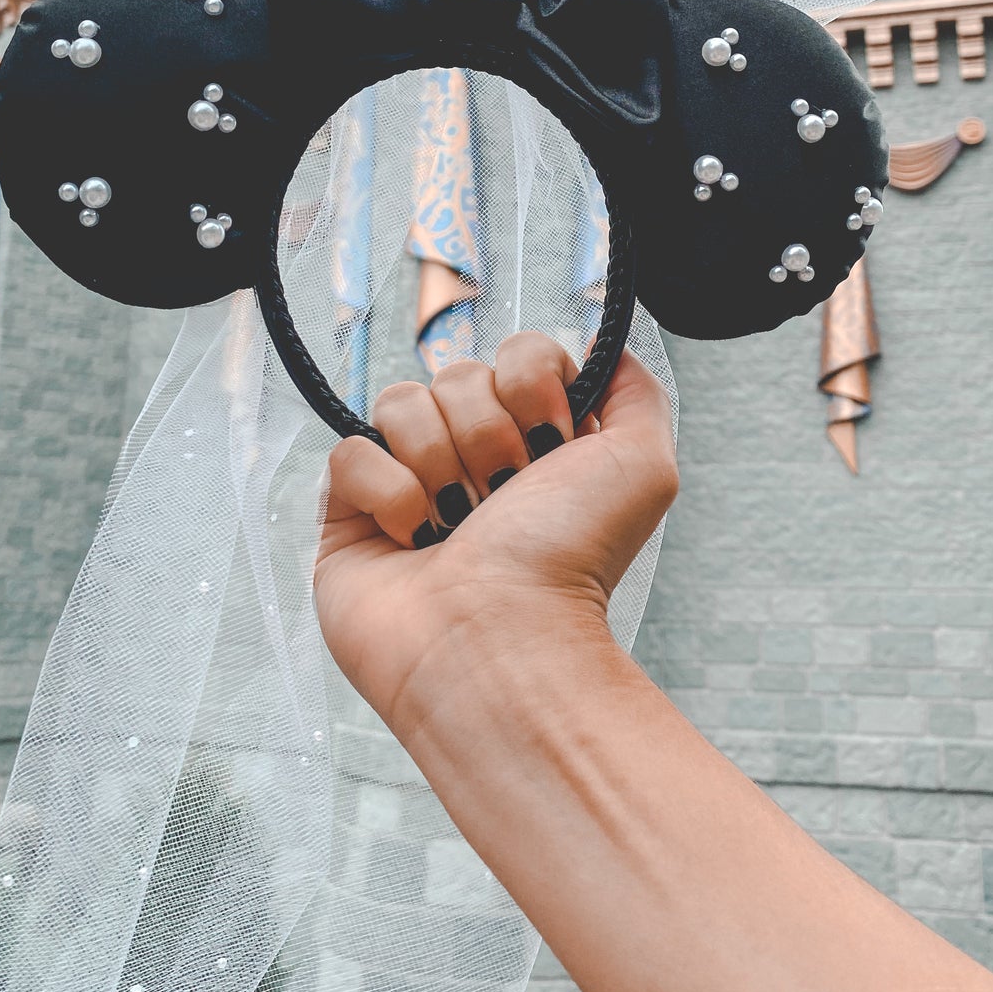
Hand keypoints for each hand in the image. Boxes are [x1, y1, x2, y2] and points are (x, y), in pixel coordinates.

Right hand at [313, 334, 676, 739]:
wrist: (501, 643)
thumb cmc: (571, 562)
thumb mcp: (642, 465)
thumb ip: (637, 392)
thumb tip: (607, 348)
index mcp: (536, 441)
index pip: (518, 353)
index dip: (531, 386)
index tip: (552, 444)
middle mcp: (472, 456)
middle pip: (456, 372)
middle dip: (488, 435)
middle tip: (504, 498)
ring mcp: (408, 481)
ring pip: (400, 403)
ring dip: (440, 464)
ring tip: (456, 525)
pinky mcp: (350, 513)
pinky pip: (350, 451)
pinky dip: (388, 494)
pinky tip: (413, 538)